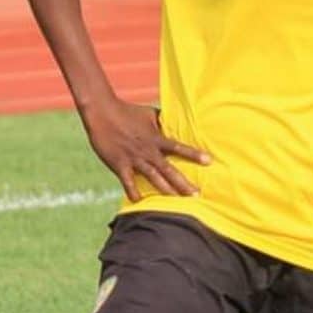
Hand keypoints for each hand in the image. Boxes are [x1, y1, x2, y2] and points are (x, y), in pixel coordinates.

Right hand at [81, 98, 210, 201]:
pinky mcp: (119, 164)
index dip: (194, 154)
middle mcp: (148, 150)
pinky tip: (139, 201)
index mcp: (156, 138)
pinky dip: (133, 191)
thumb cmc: (127, 111)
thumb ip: (162, 121)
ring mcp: (134, 158)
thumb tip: (175, 120)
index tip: (209, 161)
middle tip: (197, 194)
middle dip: (183, 183)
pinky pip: (128, 181)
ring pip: (153, 177)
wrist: (103, 112)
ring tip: (178, 202)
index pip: (178, 147)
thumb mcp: (149, 114)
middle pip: (168, 169)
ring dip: (166, 190)